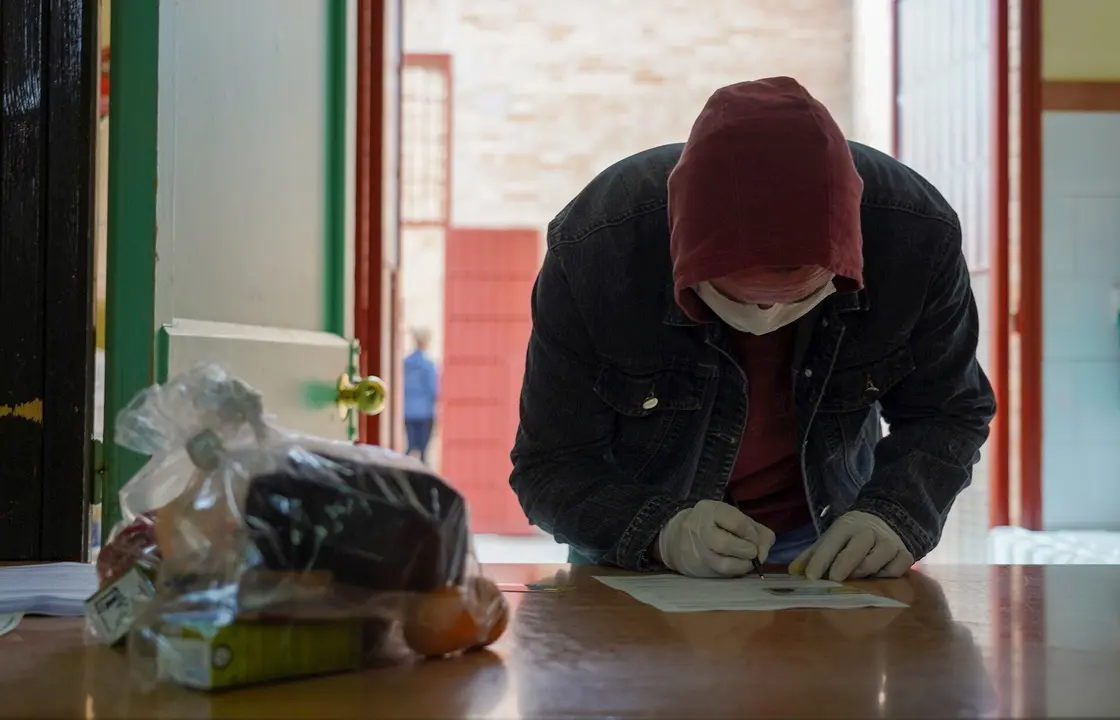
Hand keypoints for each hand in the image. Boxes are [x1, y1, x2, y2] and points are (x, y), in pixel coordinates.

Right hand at [657, 500, 775, 577]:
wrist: (678, 539)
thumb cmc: (715, 527)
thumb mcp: (735, 519)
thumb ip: (758, 532)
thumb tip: (763, 553)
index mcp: (710, 510)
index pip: (736, 522)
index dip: (751, 534)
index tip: (755, 539)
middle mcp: (699, 529)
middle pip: (725, 543)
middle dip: (746, 550)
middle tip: (752, 552)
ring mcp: (697, 551)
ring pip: (723, 564)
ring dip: (743, 565)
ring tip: (747, 561)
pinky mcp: (697, 568)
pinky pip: (721, 575)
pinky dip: (735, 572)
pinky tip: (737, 566)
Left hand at [788, 510, 913, 580]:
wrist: (886, 521)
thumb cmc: (851, 536)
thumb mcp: (831, 539)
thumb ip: (812, 555)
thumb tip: (793, 571)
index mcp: (846, 526)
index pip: (832, 541)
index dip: (820, 559)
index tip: (810, 576)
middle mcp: (868, 532)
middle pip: (856, 548)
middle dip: (844, 564)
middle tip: (833, 579)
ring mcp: (888, 543)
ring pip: (877, 559)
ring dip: (863, 571)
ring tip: (854, 579)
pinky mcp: (905, 554)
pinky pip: (896, 569)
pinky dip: (886, 575)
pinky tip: (876, 577)